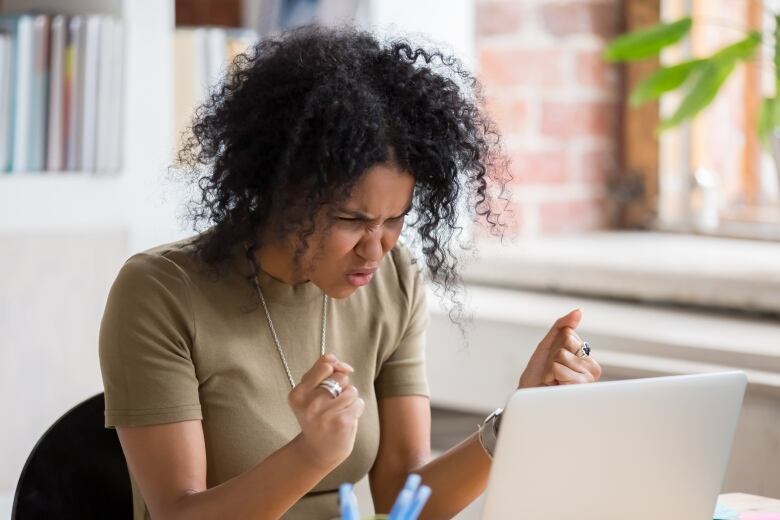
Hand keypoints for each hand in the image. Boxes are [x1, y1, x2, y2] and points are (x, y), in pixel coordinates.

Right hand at [288, 353, 364, 470]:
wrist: (318, 452)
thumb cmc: (317, 417)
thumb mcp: (310, 393)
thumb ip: (322, 371)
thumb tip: (344, 366)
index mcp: (298, 394)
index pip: (325, 365)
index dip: (334, 368)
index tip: (332, 380)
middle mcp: (309, 403)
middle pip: (340, 377)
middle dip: (341, 387)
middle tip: (331, 403)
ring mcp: (325, 414)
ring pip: (351, 390)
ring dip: (349, 400)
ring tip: (338, 412)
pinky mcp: (342, 422)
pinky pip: (359, 403)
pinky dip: (356, 410)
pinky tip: (345, 420)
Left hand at [518, 309, 601, 388]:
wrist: (530, 397)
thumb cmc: (539, 374)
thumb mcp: (548, 345)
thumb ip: (562, 326)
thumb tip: (579, 311)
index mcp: (586, 355)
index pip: (568, 334)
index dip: (553, 346)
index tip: (552, 361)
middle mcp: (592, 367)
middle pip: (566, 343)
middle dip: (551, 356)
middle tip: (550, 372)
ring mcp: (588, 379)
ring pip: (561, 355)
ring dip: (549, 368)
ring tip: (552, 380)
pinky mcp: (580, 388)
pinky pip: (558, 369)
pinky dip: (549, 376)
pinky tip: (554, 387)